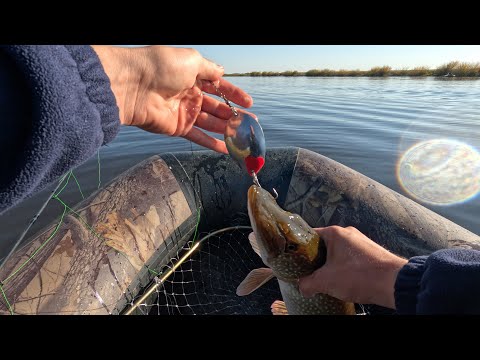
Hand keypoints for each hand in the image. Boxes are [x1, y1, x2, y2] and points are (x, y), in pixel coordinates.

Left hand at [92, 45, 252, 152]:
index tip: (249, 103)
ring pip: (210, 123)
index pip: (218, 86)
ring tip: (244, 136)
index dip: (234, 94)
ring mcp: (184, 112)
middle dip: (233, 114)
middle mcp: (189, 94)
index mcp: (192, 76)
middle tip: (250, 123)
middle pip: (216, 107)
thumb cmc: (160, 66)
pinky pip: (199, 137)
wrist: (133, 85)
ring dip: (227, 129)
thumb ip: (209, 69)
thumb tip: (222, 72)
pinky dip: (212, 144)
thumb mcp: (191, 59)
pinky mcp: (177, 128)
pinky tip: (227, 149)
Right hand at [298, 226, 407, 308]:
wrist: (394, 283)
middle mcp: (348, 234)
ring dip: (332, 266)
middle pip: (324, 245)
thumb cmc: (360, 276)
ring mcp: (361, 242)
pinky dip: (345, 269)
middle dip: (317, 261)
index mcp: (335, 233)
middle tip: (310, 274)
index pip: (310, 235)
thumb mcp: (326, 281)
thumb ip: (308, 283)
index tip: (296, 261)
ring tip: (327, 280)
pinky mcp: (371, 253)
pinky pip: (351, 259)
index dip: (301, 249)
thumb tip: (302, 287)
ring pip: (338, 253)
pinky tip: (345, 281)